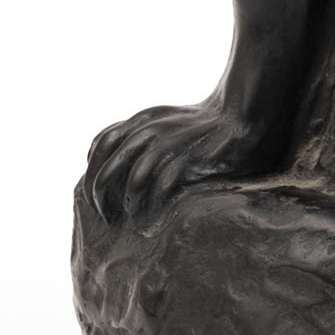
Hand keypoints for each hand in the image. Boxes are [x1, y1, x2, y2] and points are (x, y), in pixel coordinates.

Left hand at [76, 102, 271, 225]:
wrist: (241, 115)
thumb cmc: (203, 124)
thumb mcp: (165, 120)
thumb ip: (140, 134)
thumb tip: (116, 162)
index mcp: (142, 119)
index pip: (101, 144)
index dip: (93, 170)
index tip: (95, 193)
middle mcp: (150, 128)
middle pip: (110, 164)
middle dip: (102, 195)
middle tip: (105, 216)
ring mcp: (170, 142)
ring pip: (134, 177)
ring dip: (128, 202)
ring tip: (129, 219)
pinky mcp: (190, 157)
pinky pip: (163, 183)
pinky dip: (154, 202)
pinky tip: (154, 214)